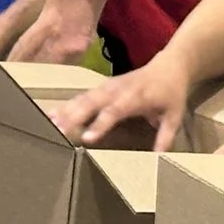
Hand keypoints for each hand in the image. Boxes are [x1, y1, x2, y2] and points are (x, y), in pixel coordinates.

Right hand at [50, 59, 190, 149]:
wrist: (169, 65)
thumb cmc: (171, 93)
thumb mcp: (175, 116)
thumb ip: (165, 136)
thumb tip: (158, 158)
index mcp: (135, 97)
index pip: (114, 111)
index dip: (100, 124)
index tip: (86, 138)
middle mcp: (117, 90)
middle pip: (92, 103)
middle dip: (74, 117)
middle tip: (57, 132)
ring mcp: (108, 86)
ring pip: (83, 98)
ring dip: (65, 111)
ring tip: (49, 124)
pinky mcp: (102, 86)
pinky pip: (82, 96)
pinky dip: (67, 105)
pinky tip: (51, 114)